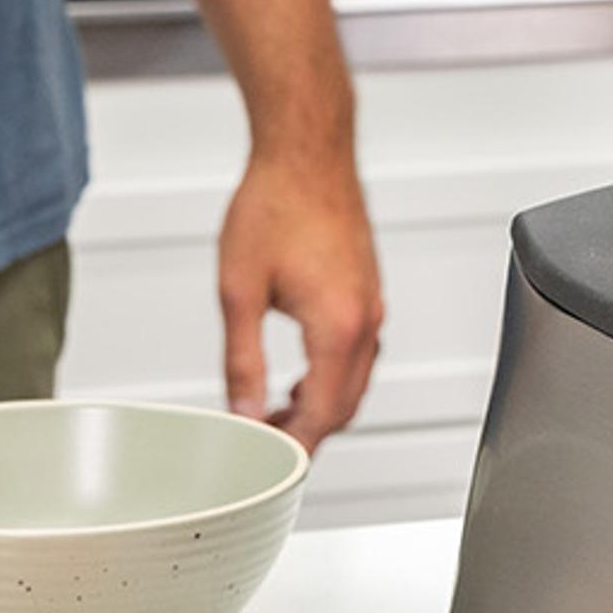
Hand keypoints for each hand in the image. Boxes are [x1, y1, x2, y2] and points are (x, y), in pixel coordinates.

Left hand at [217, 147, 380, 449]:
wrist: (306, 152)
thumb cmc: (275, 204)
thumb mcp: (240, 292)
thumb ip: (242, 362)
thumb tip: (244, 410)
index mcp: (337, 327)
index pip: (321, 414)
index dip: (292, 446)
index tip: (266, 461)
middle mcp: (366, 319)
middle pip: (346, 406)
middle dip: (307, 432)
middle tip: (264, 440)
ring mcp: (372, 305)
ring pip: (356, 382)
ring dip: (321, 405)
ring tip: (275, 411)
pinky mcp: (368, 291)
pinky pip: (360, 353)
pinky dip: (333, 376)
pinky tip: (300, 373)